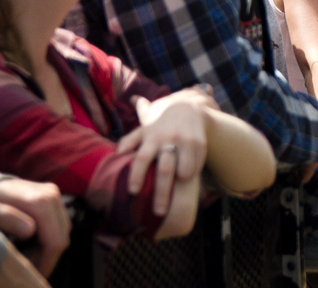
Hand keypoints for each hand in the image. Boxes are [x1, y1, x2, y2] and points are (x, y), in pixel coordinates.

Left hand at [0, 178, 69, 275]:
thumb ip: (6, 217)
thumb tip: (30, 230)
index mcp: (40, 200)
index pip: (55, 240)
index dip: (46, 262)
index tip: (32, 273)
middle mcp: (52, 195)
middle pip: (63, 235)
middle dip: (48, 256)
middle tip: (28, 267)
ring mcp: (54, 194)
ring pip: (64, 229)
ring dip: (50, 247)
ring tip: (29, 256)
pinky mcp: (53, 196)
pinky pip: (60, 222)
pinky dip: (51, 236)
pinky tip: (34, 243)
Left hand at [118, 91, 209, 216]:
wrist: (189, 105)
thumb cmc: (161, 120)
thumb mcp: (145, 126)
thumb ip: (131, 139)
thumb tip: (117, 153)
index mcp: (152, 136)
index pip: (141, 158)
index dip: (136, 175)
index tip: (132, 192)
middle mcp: (169, 139)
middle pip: (164, 171)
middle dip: (162, 194)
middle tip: (159, 213)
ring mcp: (186, 141)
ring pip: (184, 170)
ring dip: (180, 183)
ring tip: (177, 195)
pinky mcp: (200, 144)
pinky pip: (197, 166)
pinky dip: (192, 174)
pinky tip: (187, 177)